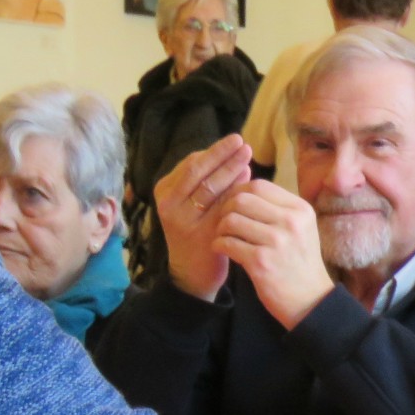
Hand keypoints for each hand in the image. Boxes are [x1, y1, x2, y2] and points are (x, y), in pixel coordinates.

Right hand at [154, 136, 252, 301]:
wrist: (193, 274)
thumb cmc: (200, 233)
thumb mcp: (198, 205)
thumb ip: (213, 185)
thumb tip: (241, 161)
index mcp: (166, 191)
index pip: (191, 163)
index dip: (214, 151)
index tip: (235, 140)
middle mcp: (169, 203)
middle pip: (197, 171)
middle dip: (222, 155)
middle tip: (243, 143)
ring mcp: (183, 220)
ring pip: (207, 189)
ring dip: (229, 171)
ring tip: (247, 159)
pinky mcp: (200, 236)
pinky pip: (219, 211)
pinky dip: (234, 197)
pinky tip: (249, 189)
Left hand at [212, 181, 335, 329]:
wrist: (311, 302)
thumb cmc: (299, 263)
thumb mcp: (300, 230)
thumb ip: (277, 208)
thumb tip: (242, 187)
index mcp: (300, 210)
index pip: (259, 185)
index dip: (239, 191)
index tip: (233, 205)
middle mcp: (291, 223)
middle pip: (241, 199)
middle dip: (226, 208)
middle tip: (225, 222)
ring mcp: (277, 242)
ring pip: (231, 220)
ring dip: (220, 228)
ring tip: (224, 237)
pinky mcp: (262, 262)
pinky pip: (227, 243)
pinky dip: (219, 245)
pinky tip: (222, 250)